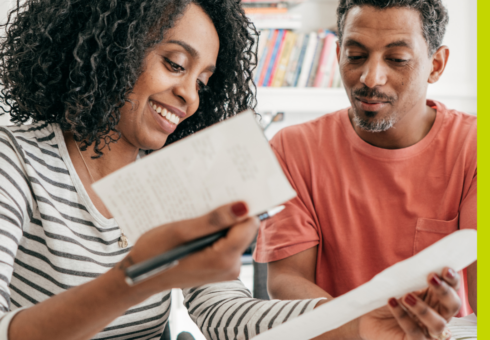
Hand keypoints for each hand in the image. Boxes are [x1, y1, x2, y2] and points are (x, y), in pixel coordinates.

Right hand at [118, 202, 258, 295]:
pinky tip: (197, 228)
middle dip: (228, 215)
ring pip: (233, 235)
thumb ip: (213, 221)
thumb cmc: (155, 252)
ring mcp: (226, 269)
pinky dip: (214, 233)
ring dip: (219, 224)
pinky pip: (225, 243)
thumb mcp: (180, 231)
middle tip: (207, 204)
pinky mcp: (220, 267)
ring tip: (198, 217)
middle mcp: (230, 267)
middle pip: (242, 230)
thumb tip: (243, 208)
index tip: (227, 194)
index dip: (240, 208)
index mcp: (223, 259)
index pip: (248, 225)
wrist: (140, 276)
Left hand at [359, 267, 460, 339]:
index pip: (452, 289)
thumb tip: (419, 265)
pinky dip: (402, 316)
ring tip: (406, 296)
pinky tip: (391, 302)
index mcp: (436, 299)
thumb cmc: (388, 299)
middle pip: (453, 306)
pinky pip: (414, 331)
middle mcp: (437, 316)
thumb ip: (412, 278)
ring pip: (438, 324)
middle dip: (444, 291)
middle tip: (431, 277)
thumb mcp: (399, 286)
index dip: (452, 280)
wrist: (368, 318)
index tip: (444, 269)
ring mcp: (428, 331)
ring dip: (424, 308)